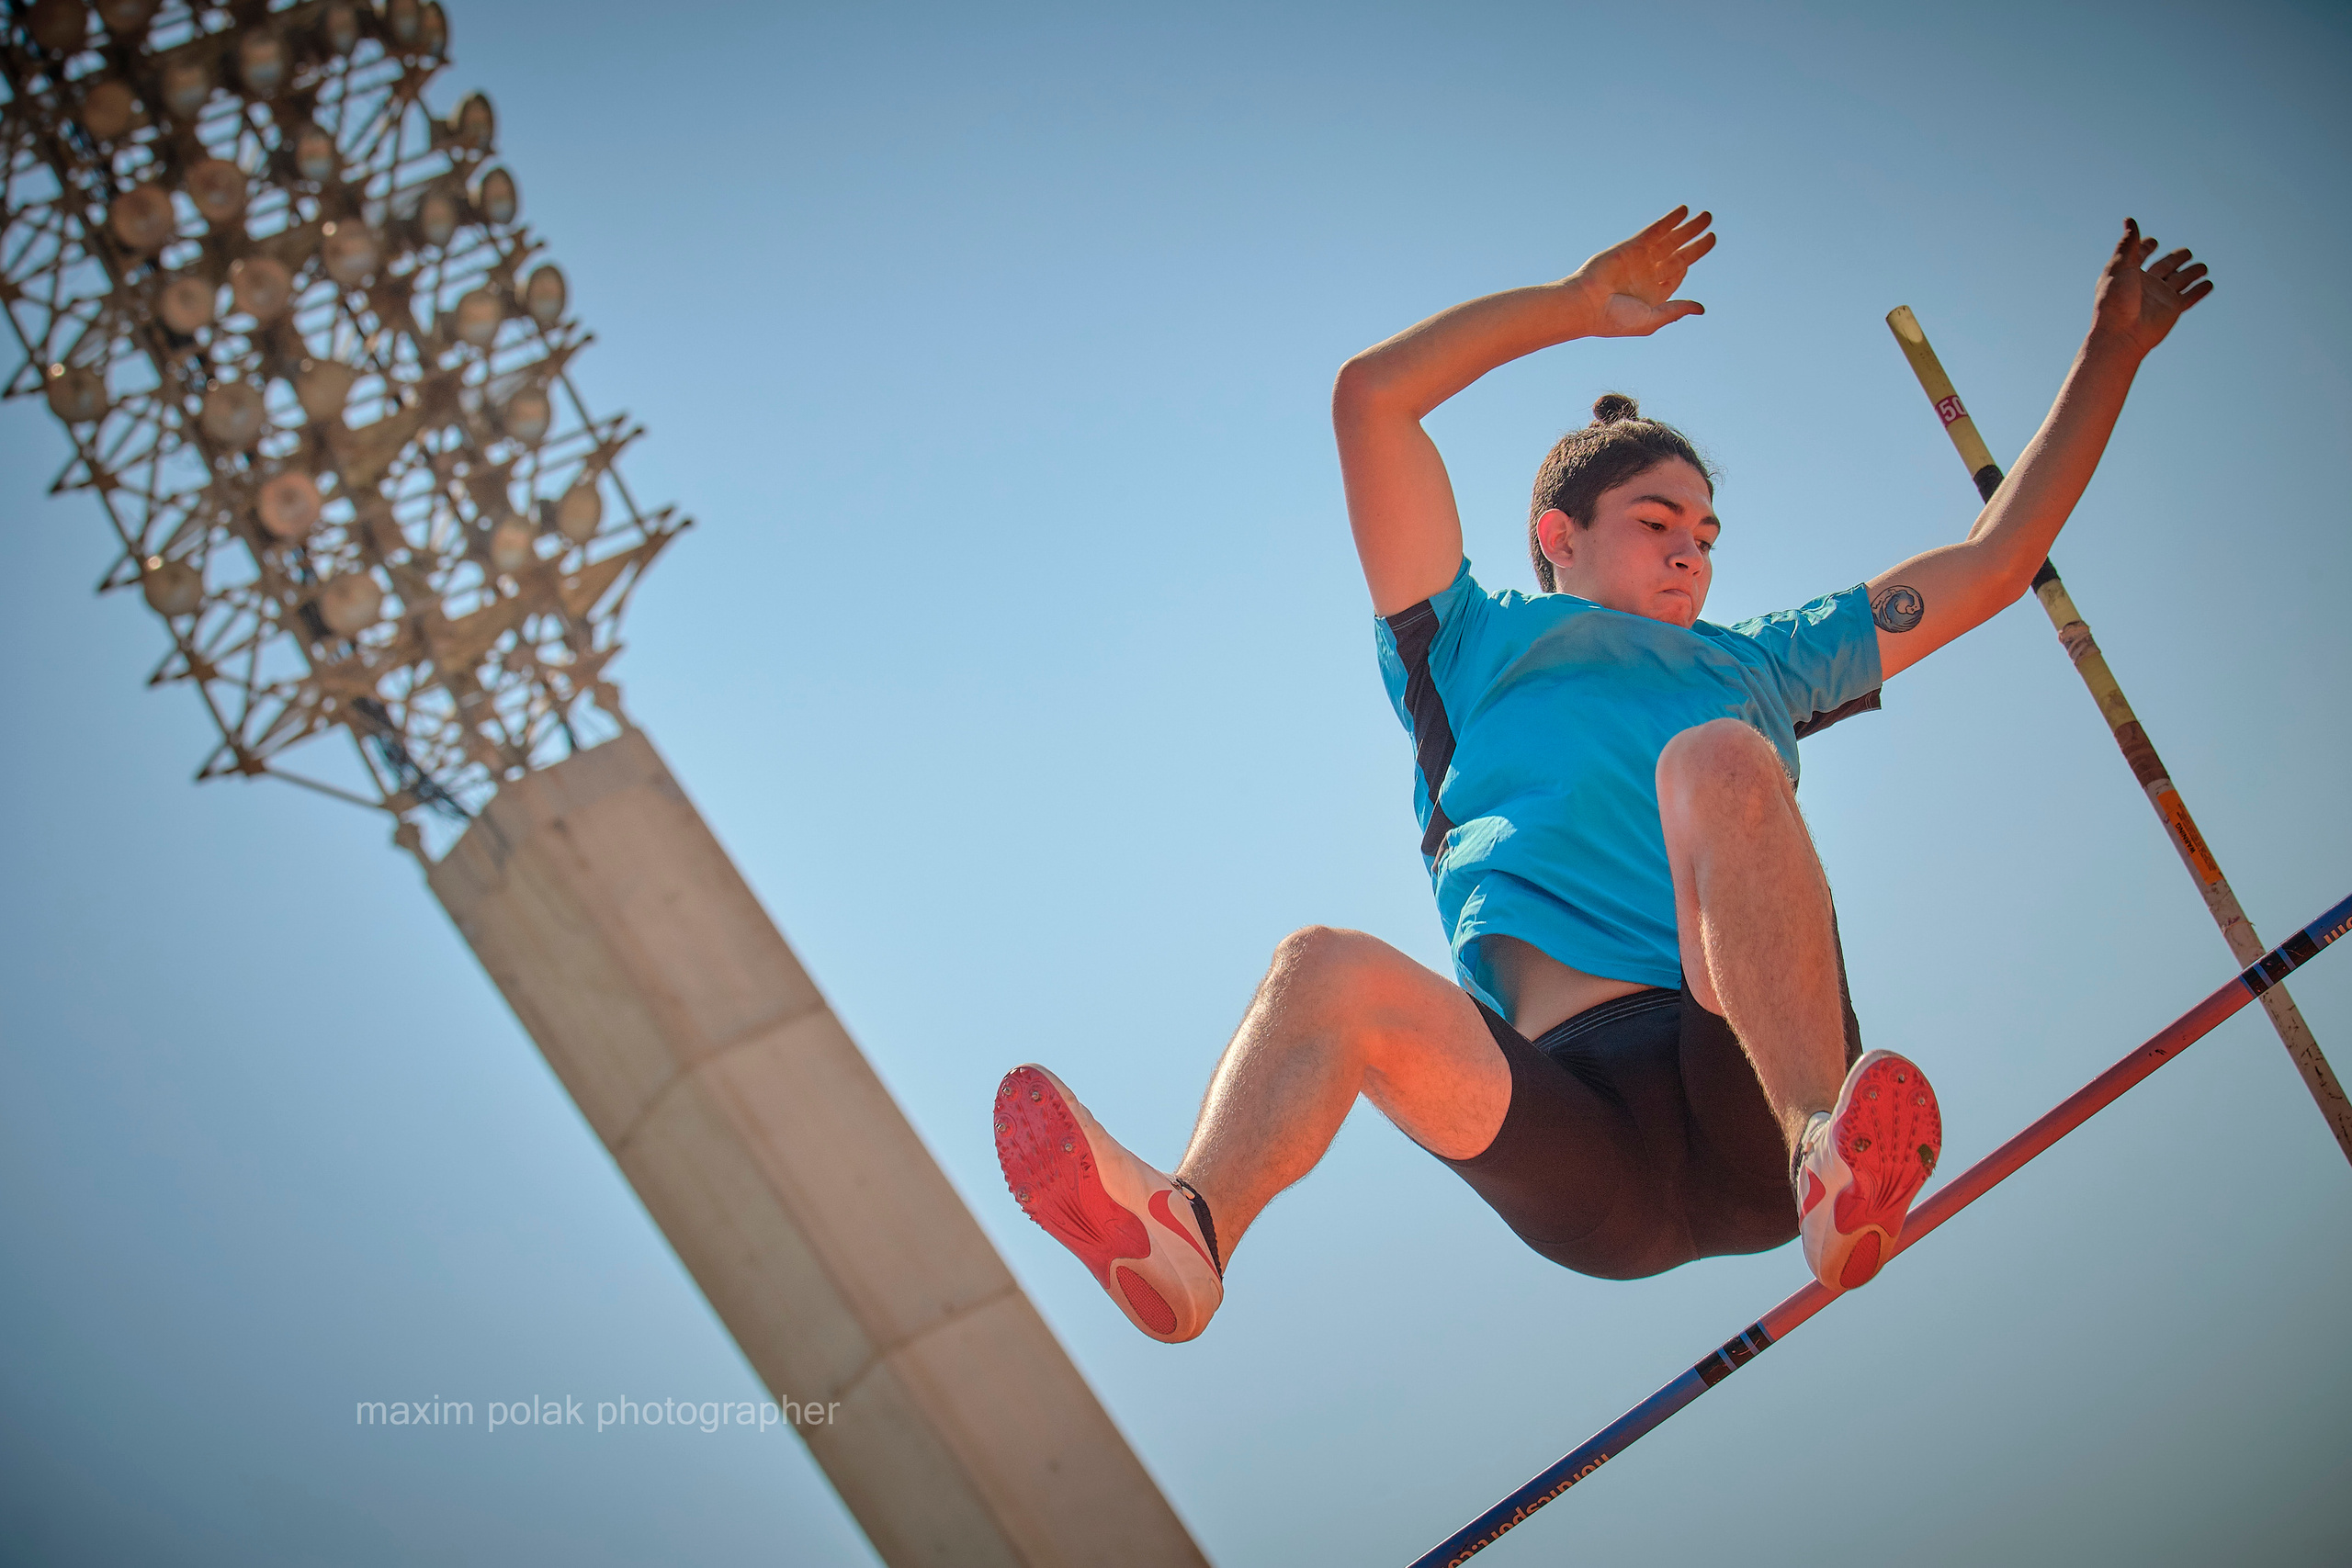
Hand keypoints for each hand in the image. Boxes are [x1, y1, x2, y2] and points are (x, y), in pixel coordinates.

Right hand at [1563, 207, 1716, 337]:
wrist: (1587, 304)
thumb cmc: (1615, 319)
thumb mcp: (1652, 319)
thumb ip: (1676, 311)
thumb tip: (1701, 309)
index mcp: (1651, 294)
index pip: (1674, 275)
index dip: (1686, 265)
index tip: (1691, 260)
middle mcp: (1647, 275)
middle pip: (1677, 255)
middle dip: (1695, 243)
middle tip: (1711, 231)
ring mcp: (1640, 259)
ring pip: (1670, 240)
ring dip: (1688, 227)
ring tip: (1707, 216)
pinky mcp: (1632, 246)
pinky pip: (1655, 230)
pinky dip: (1670, 220)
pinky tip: (1684, 211)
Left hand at [2090, 218, 2212, 356]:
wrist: (2122, 334)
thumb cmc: (2115, 301)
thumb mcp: (2119, 267)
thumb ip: (2127, 244)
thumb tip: (2129, 219)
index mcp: (2129, 273)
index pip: (2140, 255)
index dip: (2145, 247)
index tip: (2151, 243)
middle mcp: (2146, 284)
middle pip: (2165, 266)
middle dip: (2176, 259)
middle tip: (2185, 252)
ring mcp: (2160, 297)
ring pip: (2181, 280)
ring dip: (2192, 272)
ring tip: (2203, 266)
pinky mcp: (2173, 309)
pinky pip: (2190, 297)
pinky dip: (2200, 290)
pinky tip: (2209, 284)